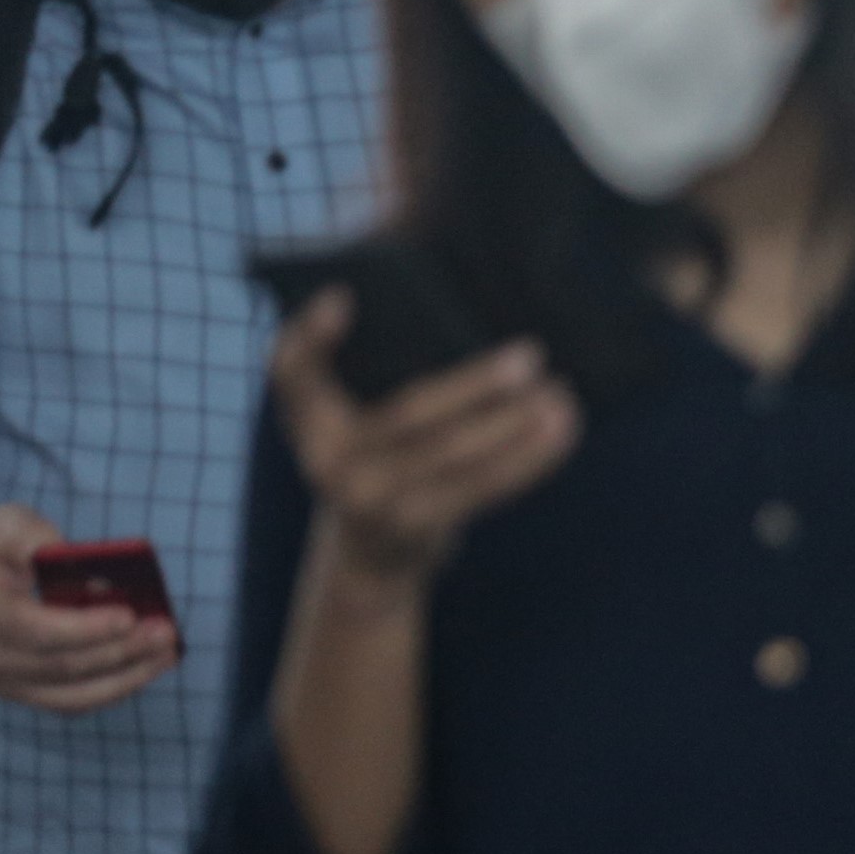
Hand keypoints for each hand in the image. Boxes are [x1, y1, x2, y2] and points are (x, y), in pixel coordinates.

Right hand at [0, 505, 177, 714]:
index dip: (85, 629)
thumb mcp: (5, 526)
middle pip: (64, 665)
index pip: (37, 631)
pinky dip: (116, 688)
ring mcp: (7, 682)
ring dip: (128, 676)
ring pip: (74, 694)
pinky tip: (148, 667)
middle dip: (121, 650)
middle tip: (165, 631)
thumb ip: (38, 537)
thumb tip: (87, 566)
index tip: (128, 615)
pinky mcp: (26, 693)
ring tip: (168, 652)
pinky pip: (75, 701)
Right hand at [273, 292, 580, 589]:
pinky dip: (529, 458)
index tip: (344, 298)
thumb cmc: (372, 459)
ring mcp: (368, 499)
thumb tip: (434, 298)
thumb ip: (363, 366)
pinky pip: (482, 488)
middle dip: (474, 384)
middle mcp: (326, 459)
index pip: (292, 371)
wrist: (369, 555)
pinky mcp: (415, 527)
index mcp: (309, 417)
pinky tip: (562, 429)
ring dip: (516, 423)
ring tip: (559, 392)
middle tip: (530, 355)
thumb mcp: (346, 418)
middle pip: (408, 414)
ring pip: (455, 454)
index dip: (311, 336)